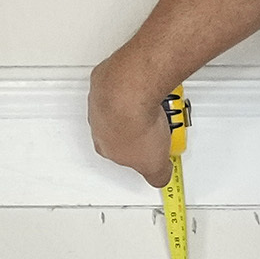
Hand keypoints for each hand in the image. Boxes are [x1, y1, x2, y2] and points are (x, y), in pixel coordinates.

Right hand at [88, 56, 174, 187]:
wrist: (129, 91)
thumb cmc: (134, 123)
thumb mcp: (154, 163)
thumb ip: (157, 174)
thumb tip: (161, 179)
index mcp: (105, 147)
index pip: (121, 156)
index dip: (137, 155)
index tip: (150, 151)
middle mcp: (99, 125)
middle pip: (118, 130)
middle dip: (136, 130)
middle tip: (156, 128)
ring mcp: (101, 101)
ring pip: (118, 107)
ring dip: (135, 108)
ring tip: (157, 107)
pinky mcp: (107, 79)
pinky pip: (120, 84)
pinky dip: (132, 86)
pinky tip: (148, 88)